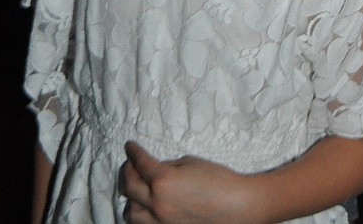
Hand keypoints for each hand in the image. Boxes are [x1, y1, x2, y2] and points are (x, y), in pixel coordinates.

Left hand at [119, 142, 247, 223]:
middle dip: (126, 172)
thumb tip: (156, 169)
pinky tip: (143, 207)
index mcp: (163, 180)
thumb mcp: (191, 163)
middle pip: (129, 187)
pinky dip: (139, 215)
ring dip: (129, 198)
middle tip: (130, 164)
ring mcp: (159, 222)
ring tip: (135, 189)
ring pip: (130, 212)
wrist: (235, 206)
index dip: (133, 152)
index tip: (130, 146)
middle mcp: (156, 203)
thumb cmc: (218, 180)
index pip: (140, 163)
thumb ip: (169, 166)